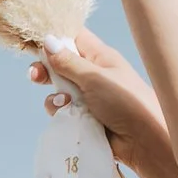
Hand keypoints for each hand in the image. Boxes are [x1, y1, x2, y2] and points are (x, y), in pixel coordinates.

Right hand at [33, 30, 171, 170]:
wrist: (145, 141)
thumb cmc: (126, 102)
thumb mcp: (94, 78)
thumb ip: (68, 62)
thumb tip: (47, 40)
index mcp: (100, 56)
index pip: (73, 37)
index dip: (53, 36)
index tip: (32, 39)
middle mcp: (93, 74)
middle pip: (59, 64)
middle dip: (45, 69)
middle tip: (35, 75)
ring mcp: (88, 96)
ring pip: (58, 89)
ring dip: (55, 95)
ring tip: (64, 101)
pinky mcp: (84, 117)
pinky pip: (63, 110)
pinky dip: (62, 112)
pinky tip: (68, 115)